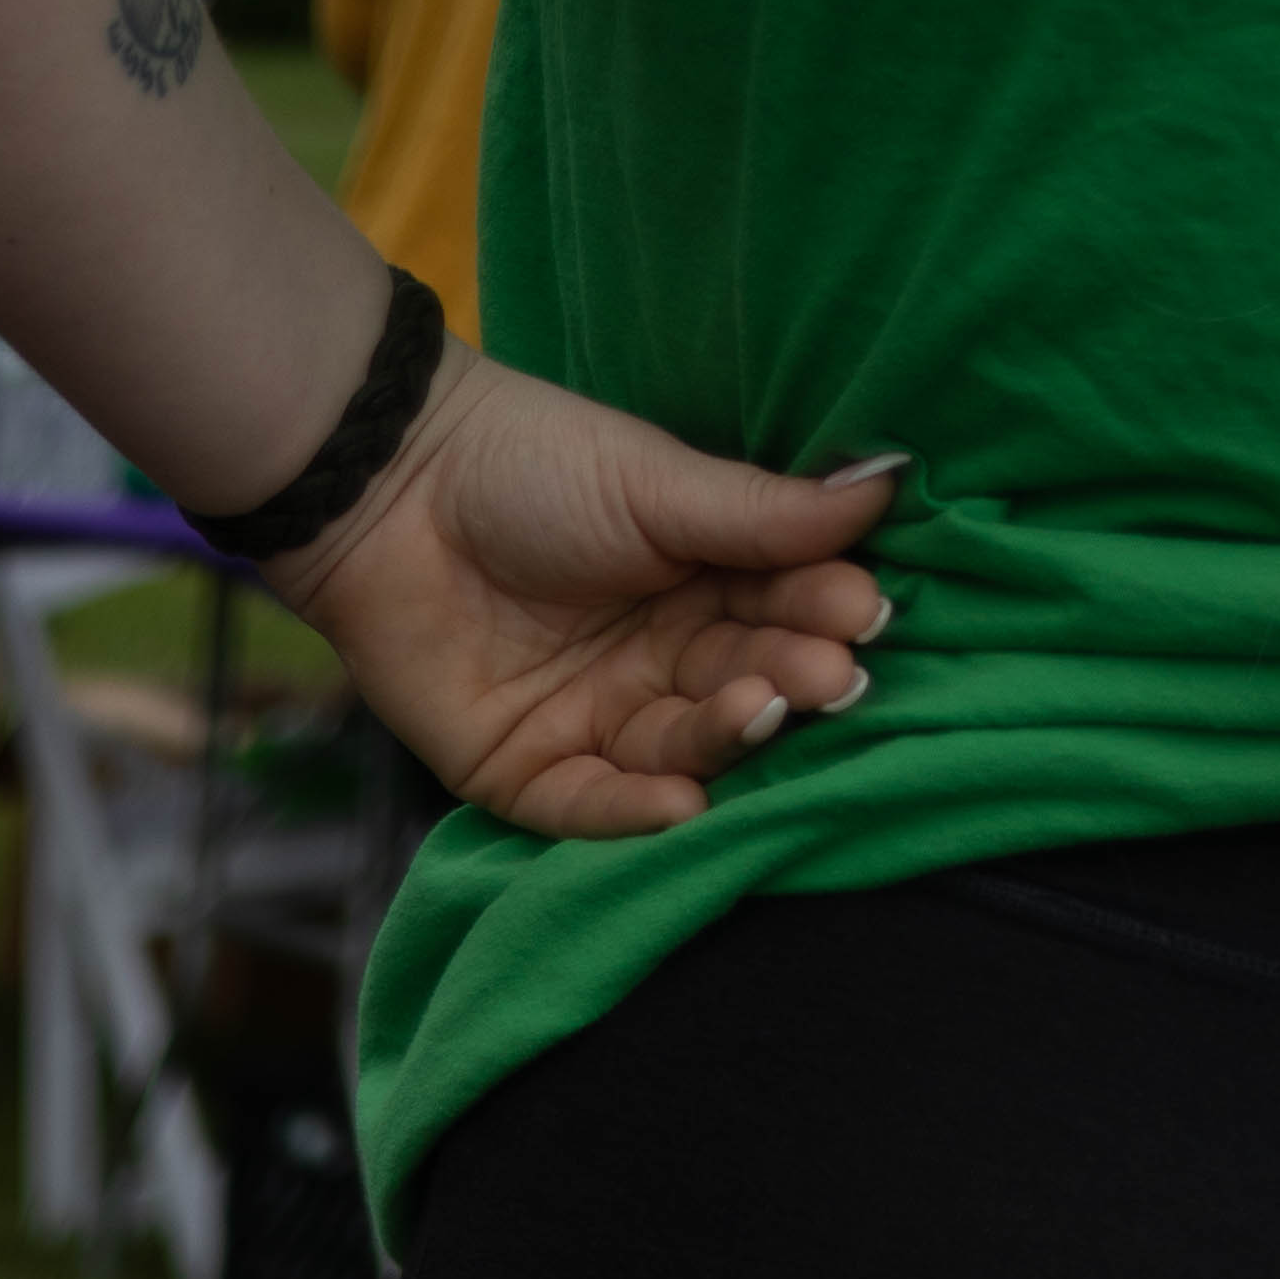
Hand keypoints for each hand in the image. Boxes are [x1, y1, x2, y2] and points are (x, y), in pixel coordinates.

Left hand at [283, 352, 900, 844]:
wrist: (390, 487)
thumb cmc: (531, 465)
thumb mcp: (658, 486)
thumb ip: (764, 512)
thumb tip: (888, 488)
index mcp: (701, 588)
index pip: (779, 614)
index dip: (820, 616)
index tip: (865, 615)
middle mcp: (656, 665)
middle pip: (738, 688)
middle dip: (785, 683)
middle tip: (828, 677)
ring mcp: (591, 722)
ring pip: (675, 752)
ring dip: (722, 741)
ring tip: (760, 711)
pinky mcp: (521, 772)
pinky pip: (584, 808)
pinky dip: (631, 812)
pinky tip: (682, 805)